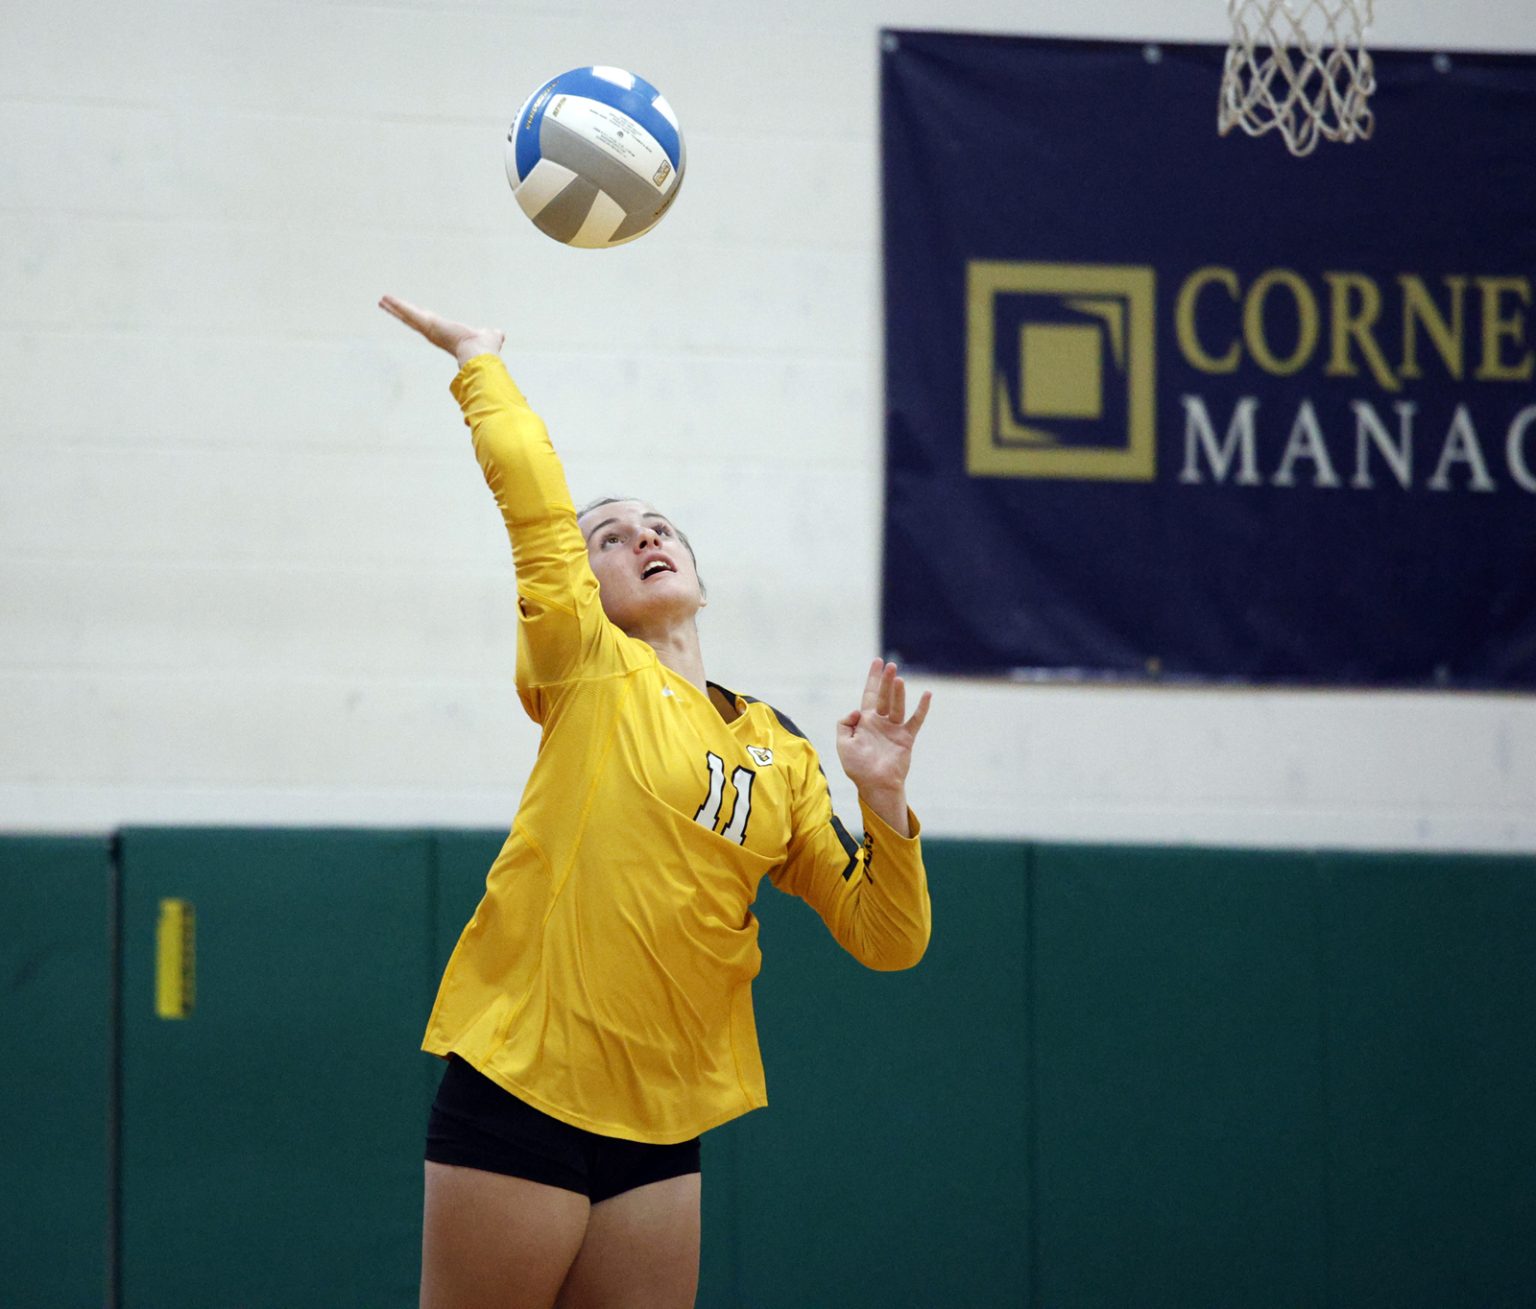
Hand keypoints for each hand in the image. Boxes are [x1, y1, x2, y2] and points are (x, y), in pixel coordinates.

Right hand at [378, 295, 504, 365]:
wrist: (479, 354)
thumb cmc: (485, 348)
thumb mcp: (490, 336)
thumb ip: (493, 335)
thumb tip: (500, 335)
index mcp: (446, 335)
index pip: (428, 325)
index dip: (419, 320)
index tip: (413, 316)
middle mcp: (434, 333)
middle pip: (413, 321)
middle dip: (401, 313)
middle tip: (388, 306)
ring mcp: (429, 330)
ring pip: (408, 316)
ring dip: (394, 308)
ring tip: (382, 300)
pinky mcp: (427, 324)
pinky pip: (408, 313)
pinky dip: (397, 306)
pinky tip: (385, 299)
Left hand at [836, 659, 931, 834]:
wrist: (875, 785)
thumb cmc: (858, 768)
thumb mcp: (843, 744)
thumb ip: (844, 724)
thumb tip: (856, 711)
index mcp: (865, 722)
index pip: (869, 694)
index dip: (872, 678)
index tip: (877, 662)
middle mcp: (881, 722)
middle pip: (884, 696)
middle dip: (886, 680)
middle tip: (890, 665)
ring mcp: (894, 729)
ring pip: (897, 705)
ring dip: (898, 692)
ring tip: (898, 679)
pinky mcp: (906, 738)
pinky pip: (915, 720)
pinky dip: (922, 708)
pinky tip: (926, 694)